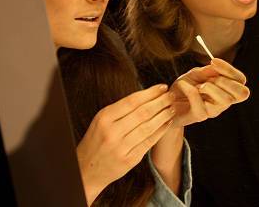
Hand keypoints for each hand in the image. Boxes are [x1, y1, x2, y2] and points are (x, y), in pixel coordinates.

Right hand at [77, 84, 174, 204]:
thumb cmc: (96, 141)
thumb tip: (147, 95)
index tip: (162, 87)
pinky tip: (167, 123)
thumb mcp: (101, 121)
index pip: (132, 101)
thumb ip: (121, 110)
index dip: (150, 93)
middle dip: (160, 102)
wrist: (86, 171)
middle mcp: (112, 132)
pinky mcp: (129, 160)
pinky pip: (149, 142)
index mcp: (104, 118)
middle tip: (171, 95)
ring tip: (172, 108)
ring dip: (163, 116)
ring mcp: (121, 148)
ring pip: (148, 127)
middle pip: (143, 113)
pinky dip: (160, 131)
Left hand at [170, 58, 249, 126]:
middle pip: (242, 93)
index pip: (240, 80)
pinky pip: (201, 105)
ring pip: (225, 100)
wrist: (167, 101)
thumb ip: (207, 71)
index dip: (230, 70)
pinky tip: (184, 85)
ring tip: (198, 85)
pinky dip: (192, 91)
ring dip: (211, 88)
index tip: (213, 60)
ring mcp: (213, 111)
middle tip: (210, 78)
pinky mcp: (199, 116)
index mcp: (226, 89)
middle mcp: (223, 101)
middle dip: (227, 81)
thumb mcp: (195, 74)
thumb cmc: (184, 87)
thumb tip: (215, 66)